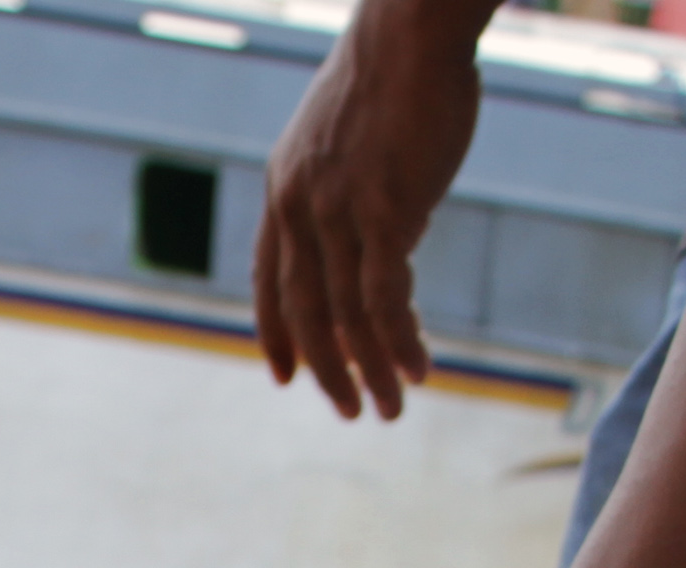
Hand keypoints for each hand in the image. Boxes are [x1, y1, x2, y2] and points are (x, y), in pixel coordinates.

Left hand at [255, 0, 489, 420]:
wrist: (412, 28)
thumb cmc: (395, 72)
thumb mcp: (352, 137)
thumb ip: (353, 190)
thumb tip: (391, 238)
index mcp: (283, 188)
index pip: (266, 278)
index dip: (274, 333)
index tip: (284, 377)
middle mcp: (300, 206)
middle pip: (305, 310)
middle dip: (327, 370)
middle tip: (353, 410)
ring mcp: (339, 210)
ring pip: (347, 315)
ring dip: (371, 370)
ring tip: (393, 408)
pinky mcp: (386, 211)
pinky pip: (387, 297)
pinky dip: (401, 341)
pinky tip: (419, 368)